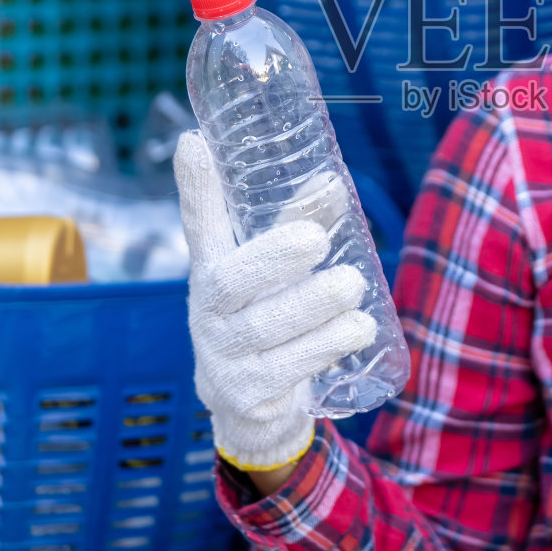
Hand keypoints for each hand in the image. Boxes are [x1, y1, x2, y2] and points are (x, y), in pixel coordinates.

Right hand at [175, 130, 377, 478]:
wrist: (248, 409)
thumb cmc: (264, 320)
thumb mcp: (275, 276)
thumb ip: (299, 228)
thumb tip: (333, 183)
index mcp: (213, 272)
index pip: (198, 224)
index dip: (195, 186)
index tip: (193, 141)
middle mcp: (209, 312)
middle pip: (231, 280)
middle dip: (274, 256)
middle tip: (317, 240)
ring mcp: (223, 357)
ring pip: (268, 327)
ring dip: (316, 304)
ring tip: (354, 286)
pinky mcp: (247, 394)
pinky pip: (287, 369)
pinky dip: (327, 347)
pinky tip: (359, 330)